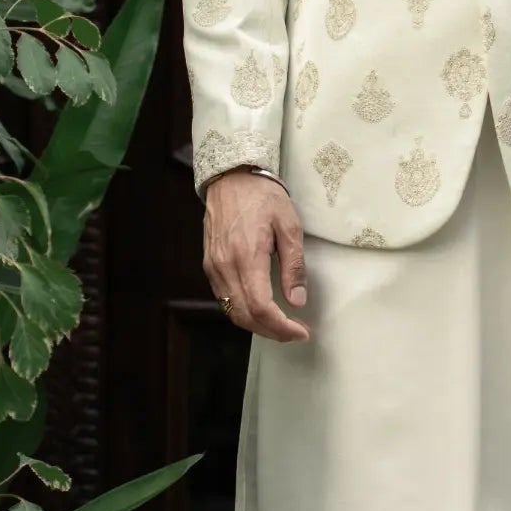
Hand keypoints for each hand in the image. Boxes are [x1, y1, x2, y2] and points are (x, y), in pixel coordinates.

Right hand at [204, 169, 309, 341]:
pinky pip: (224, 299)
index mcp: (247, 256)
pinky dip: (242, 311)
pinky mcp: (209, 265)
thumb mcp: (289, 226)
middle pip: (245, 316)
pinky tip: (260, 309)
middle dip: (272, 332)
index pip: (261, 307)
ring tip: (280, 325)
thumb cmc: (263, 196)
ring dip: (256, 325)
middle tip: (294, 333)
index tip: (301, 332)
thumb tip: (297, 300)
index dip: (282, 327)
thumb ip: (294, 265)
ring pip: (232, 311)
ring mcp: (213, 267)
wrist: (232, 177)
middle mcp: (225, 266)